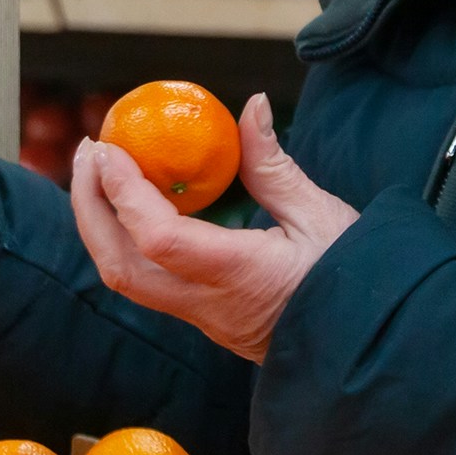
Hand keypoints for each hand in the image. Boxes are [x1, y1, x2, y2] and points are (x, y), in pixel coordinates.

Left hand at [71, 95, 357, 362]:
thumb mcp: (321, 215)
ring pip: (128, 280)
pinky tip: (132, 204)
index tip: (109, 150)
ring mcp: (202, 319)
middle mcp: (209, 305)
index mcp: (240, 276)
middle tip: (90, 152)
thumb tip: (249, 108)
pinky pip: (148, 281)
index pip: (160, 240)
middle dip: (90, 208)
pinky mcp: (204, 320)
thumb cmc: (354, 279)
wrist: (365, 346)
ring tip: (101, 173)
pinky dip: (126, 238)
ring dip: (101, 225)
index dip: (124, 193)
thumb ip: (274, 166)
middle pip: (121, 268)